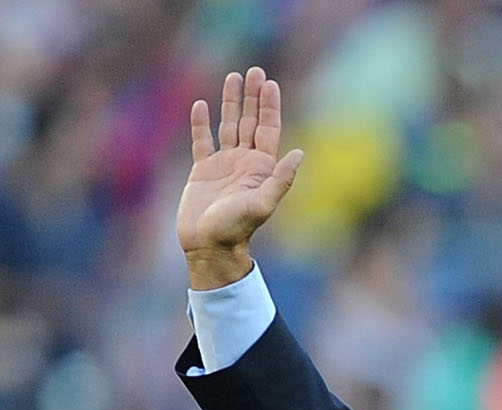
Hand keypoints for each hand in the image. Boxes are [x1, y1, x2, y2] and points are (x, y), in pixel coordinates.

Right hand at [178, 70, 303, 289]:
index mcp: (261, 168)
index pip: (268, 129)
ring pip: (228, 126)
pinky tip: (201, 105)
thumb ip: (281, 180)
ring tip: (233, 77)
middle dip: (253, 97)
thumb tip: (300, 153)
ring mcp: (223, 165)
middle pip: (250, 121)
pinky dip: (201, 123)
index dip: (269, 106)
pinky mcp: (202, 170)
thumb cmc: (237, 229)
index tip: (269, 82)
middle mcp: (245, 163)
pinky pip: (201, 141)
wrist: (209, 247)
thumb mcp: (262, 204)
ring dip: (230, 102)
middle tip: (255, 71)